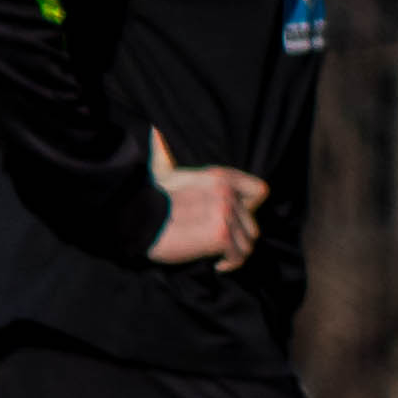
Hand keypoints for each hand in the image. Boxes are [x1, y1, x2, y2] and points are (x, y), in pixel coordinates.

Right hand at [145, 129, 268, 271]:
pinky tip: (216, 264)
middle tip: (218, 243)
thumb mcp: (166, 171)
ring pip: (247, 243)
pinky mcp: (220, 234)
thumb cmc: (150, 197)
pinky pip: (238, 256)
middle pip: (252, 224)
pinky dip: (229, 264)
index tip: (233, 220)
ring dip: (233, 253)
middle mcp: (227, 192)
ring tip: (217, 255)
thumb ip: (170, 156)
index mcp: (220, 176)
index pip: (259, 191)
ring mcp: (225, 213)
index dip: (249, 209)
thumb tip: (155, 133)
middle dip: (237, 237)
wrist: (137, 217)